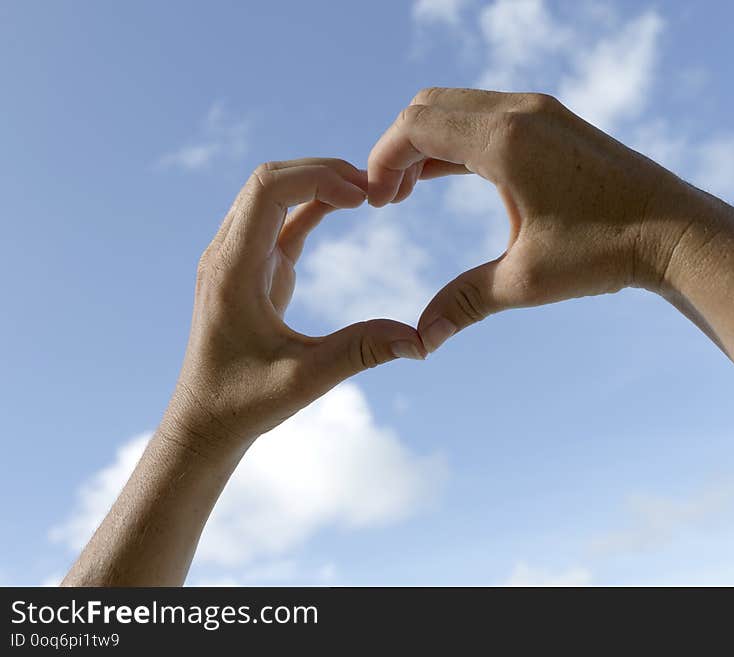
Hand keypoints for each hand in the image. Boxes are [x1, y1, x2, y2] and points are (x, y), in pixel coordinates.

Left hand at [164, 158, 425, 457]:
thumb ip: (361, 352)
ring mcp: (238, 258)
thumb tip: (419, 340)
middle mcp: (228, 254)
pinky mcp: (253, 268)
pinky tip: (349, 204)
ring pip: (273, 194)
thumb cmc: (244, 402)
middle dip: (323, 173)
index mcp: (232, 271)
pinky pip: (282, 219)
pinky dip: (315, 205)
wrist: (205, 420)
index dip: (317, 179)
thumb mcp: (306, 379)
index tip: (363, 196)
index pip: (266, 191)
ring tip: (367, 193)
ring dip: (318, 184)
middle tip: (374, 188)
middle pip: (269, 180)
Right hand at [367, 87, 700, 351]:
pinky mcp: (555, 121)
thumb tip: (423, 340)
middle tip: (388, 199)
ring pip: (457, 107)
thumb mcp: (526, 280)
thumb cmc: (606, 253)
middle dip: (397, 148)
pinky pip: (487, 116)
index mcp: (505, 141)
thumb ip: (465, 301)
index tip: (375, 202)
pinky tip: (450, 178)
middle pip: (429, 107)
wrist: (679, 232)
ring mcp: (541, 111)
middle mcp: (520, 112)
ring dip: (427, 143)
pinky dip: (458, 140)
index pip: (415, 126)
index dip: (381, 160)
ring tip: (410, 192)